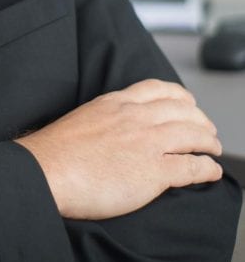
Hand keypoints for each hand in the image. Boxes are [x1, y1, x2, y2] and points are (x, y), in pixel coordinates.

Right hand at [17, 78, 222, 219]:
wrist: (46, 172)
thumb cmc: (54, 153)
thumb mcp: (82, 118)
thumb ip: (103, 118)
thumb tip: (110, 130)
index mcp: (116, 103)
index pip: (158, 89)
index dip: (180, 96)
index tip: (188, 102)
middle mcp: (135, 118)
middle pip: (183, 110)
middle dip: (201, 120)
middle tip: (208, 130)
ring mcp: (146, 143)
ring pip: (193, 135)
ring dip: (210, 142)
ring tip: (214, 150)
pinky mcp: (153, 172)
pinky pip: (192, 167)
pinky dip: (208, 168)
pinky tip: (212, 172)